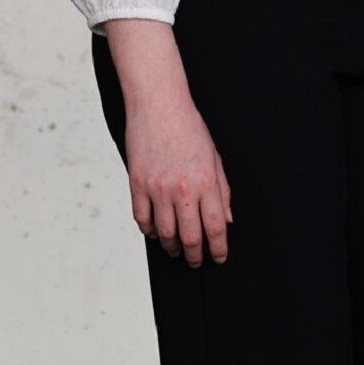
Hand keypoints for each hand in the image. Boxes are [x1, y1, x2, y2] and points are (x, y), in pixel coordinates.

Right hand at [105, 19, 230, 266]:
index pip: (216, 228)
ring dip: (172, 247)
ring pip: (165, 233)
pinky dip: (149, 231)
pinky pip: (142, 219)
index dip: (218, 249)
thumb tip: (226, 220)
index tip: (218, 257)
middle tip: (195, 261)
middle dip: (195, 256)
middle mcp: (183, 188)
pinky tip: (156, 233)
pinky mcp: (137, 183)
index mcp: (206, 181)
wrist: (158, 103)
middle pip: (191, 237)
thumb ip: (223, 191)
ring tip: (176, 250)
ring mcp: (157, 187)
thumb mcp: (214, 157)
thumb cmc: (189, 127)